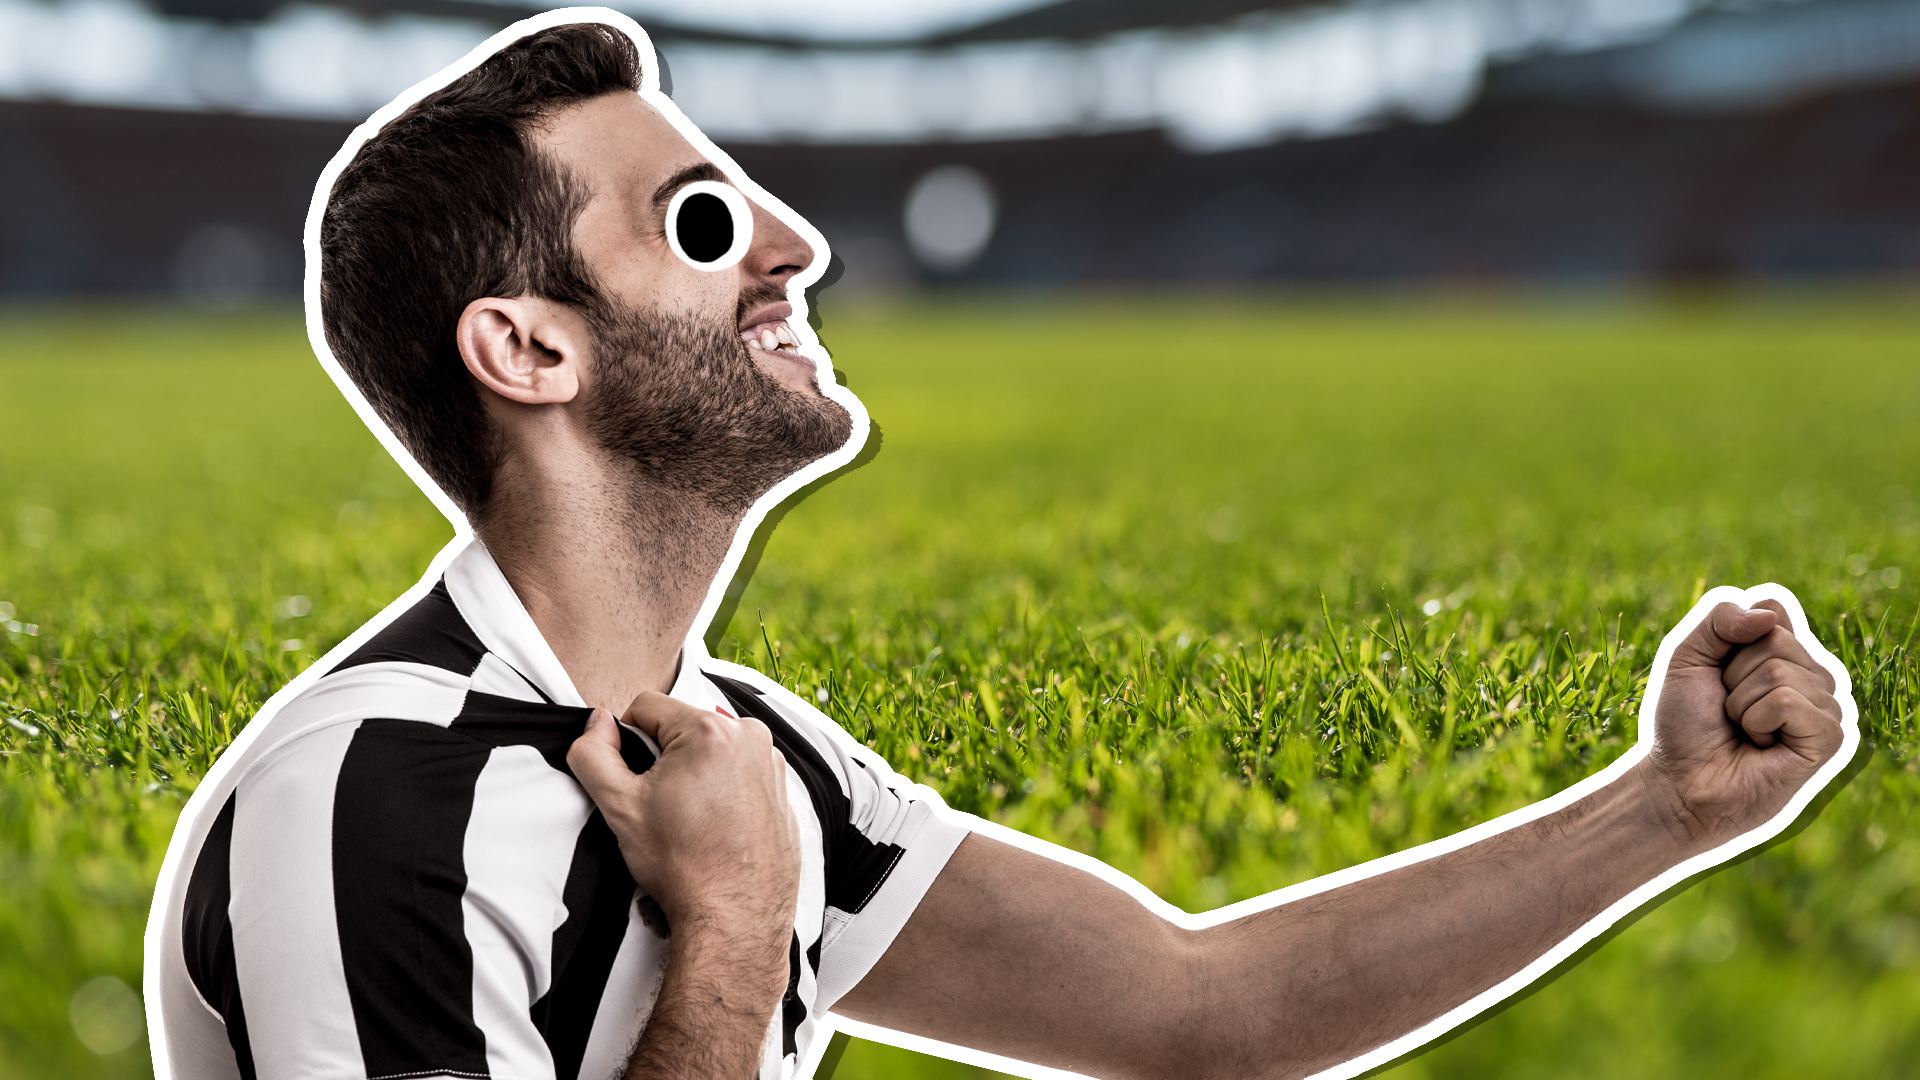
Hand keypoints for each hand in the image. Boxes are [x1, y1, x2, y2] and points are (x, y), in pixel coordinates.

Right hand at [567, 692, 800, 973]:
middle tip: (661, 805)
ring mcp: (771, 765)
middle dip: (664, 758)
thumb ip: (594, 754)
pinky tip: (713, 827)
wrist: (735, 918)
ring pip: (711, 750)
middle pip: (682, 727)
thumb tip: (597, 725)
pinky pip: (739, 774)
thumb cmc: (686, 867)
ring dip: (694, 774)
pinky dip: (722, 792)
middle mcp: (749, 738)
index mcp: (710, 730)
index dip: (627, 740)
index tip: (634, 778)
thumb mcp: (620, 807)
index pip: (646, 706)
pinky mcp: (782, 790)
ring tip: (689, 820)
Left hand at [1644, 597, 1846, 847]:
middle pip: (1774, 637)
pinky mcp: (1830, 738)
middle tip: (1729, 711)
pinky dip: (1757, 720)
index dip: (1730, 635)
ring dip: (1741, 702)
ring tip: (1744, 730)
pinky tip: (1761, 745)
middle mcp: (1812, 676)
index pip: (1772, 606)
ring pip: (1779, 670)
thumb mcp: (1688, 656)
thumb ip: (1719, 620)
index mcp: (1786, 653)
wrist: (1681, 780)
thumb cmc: (1686, 723)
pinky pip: (1787, 700)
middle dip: (1733, 674)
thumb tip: (1768, 617)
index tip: (1717, 671)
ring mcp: (1826, 707)